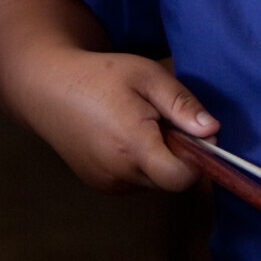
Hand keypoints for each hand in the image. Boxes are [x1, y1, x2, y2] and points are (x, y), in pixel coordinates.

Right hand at [23, 47, 218, 193]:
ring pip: (154, 182)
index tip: (194, 133)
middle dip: (178, 156)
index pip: (182, 178)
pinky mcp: (100, 184)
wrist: (47, 88)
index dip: (198, 159)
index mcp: (133, 145)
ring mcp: (107, 182)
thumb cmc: (99, 76)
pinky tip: (124, 136)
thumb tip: (213, 131)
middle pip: (171, 180)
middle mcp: (119, 172)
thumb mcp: (147, 76)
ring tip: (139, 125)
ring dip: (158, 160)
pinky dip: (140, 165)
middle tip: (161, 121)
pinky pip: (136, 182)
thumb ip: (182, 104)